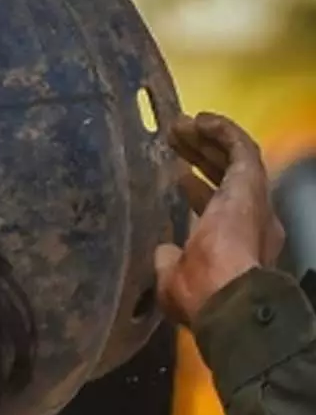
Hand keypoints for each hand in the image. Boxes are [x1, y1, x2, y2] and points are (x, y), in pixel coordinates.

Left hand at [154, 112, 284, 326]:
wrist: (227, 294)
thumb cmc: (199, 295)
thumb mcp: (172, 281)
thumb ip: (168, 262)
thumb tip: (161, 250)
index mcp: (234, 244)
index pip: (218, 208)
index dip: (198, 190)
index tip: (177, 177)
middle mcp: (251, 219)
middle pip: (225, 178)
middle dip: (200, 158)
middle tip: (174, 141)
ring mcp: (253, 199)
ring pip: (233, 159)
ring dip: (208, 140)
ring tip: (181, 124)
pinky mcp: (250, 182)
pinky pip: (240, 147)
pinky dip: (222, 131)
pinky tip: (201, 119)